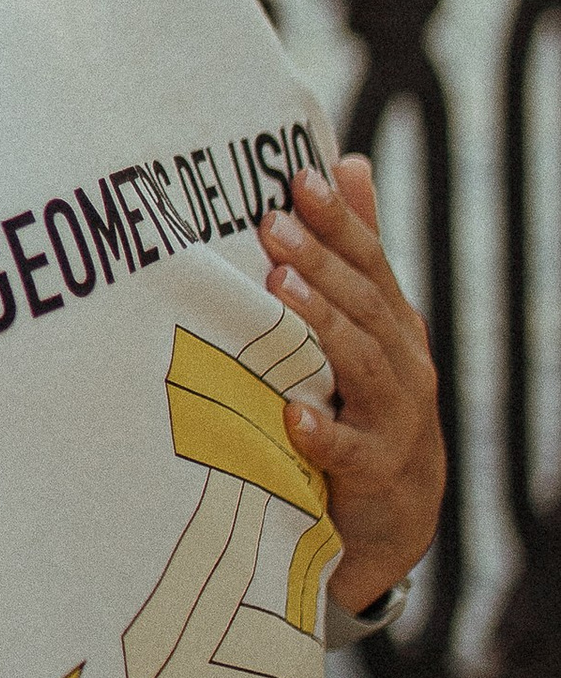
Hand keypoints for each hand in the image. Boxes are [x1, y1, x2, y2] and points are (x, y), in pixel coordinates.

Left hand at [261, 156, 443, 611]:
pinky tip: (293, 414)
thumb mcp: (366, 327)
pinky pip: (350, 452)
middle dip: (320, 261)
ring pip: (364, 364)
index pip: (369, 261)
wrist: (394, 515)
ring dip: (323, 326)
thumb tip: (347, 162)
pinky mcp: (377, 474)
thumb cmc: (366, 406)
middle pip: (364, 304)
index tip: (301, 178)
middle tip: (272, 224)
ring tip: (280, 290)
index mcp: (395, 325)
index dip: (340, 220)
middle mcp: (404, 364)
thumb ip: (357, 252)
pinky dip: (323, 433)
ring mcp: (396, 419)